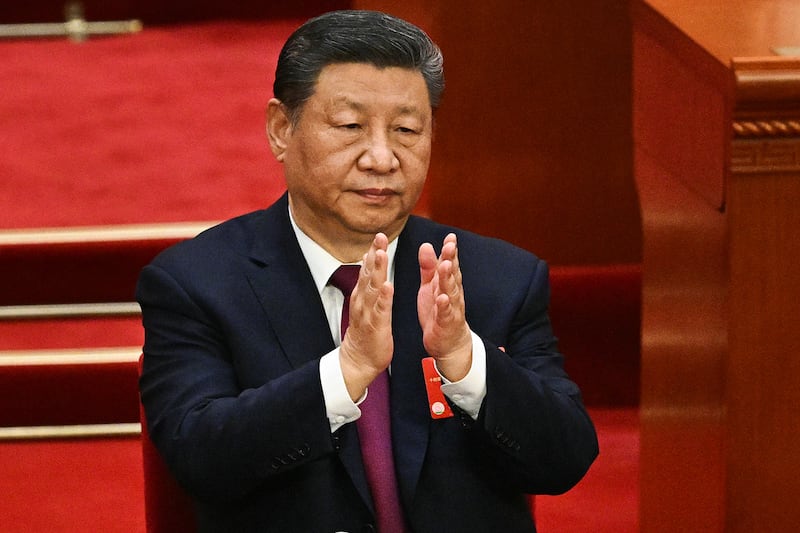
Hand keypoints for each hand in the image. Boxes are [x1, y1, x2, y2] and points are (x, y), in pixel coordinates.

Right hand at [339, 233, 394, 400]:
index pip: (368, 269)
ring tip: (381, 254)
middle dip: (374, 254)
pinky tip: (388, 287)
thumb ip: (368, 282)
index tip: (379, 234)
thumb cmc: (366, 330)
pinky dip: (384, 298)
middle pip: (369, 274)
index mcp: (364, 294)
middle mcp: (363, 300)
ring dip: (377, 271)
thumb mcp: (367, 302)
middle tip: (379, 236)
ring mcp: (368, 312)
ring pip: (373, 288)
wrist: (359, 359)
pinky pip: (380, 310)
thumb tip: (368, 260)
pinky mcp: (376, 325)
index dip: (373, 251)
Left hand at [417, 233, 472, 380]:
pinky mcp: (446, 323)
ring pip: (451, 291)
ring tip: (445, 265)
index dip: (450, 251)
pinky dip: (444, 305)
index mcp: (446, 283)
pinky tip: (442, 297)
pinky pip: (445, 313)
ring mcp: (451, 308)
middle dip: (451, 259)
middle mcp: (452, 293)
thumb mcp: (431, 287)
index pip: (450, 264)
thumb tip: (426, 244)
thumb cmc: (439, 311)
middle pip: (452, 274)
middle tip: (450, 245)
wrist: (448, 343)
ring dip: (448, 278)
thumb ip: (429, 267)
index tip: (450, 237)